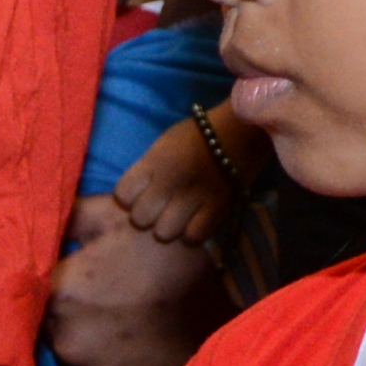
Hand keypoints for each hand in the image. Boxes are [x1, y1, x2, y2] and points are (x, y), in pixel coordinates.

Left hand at [35, 196, 226, 365]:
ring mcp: (88, 364)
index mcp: (63, 288)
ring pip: (61, 350)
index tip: (37, 277)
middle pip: (41, 322)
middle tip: (94, 293)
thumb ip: (66, 214)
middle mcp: (68, 331)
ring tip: (112, 318)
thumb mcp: (114, 214)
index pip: (25, 289)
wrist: (219, 300)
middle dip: (59, 309)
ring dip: (74, 337)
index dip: (32, 282)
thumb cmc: (163, 249)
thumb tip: (29, 212)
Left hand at [105, 111, 243, 252]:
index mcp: (154, 162)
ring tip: (179, 216)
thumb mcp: (163, 145)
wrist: (242, 129)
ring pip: (164, 233)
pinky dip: (192, 233)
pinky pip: (193, 237)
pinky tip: (196, 221)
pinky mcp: (217, 209)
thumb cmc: (198, 135)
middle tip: (161, 208)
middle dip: (147, 216)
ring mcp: (193, 197)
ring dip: (169, 228)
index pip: (123, 195)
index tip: (140, 194)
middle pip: (140, 219)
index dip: (129, 198)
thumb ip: (147, 170)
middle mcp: (170, 181)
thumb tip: (133, 195)